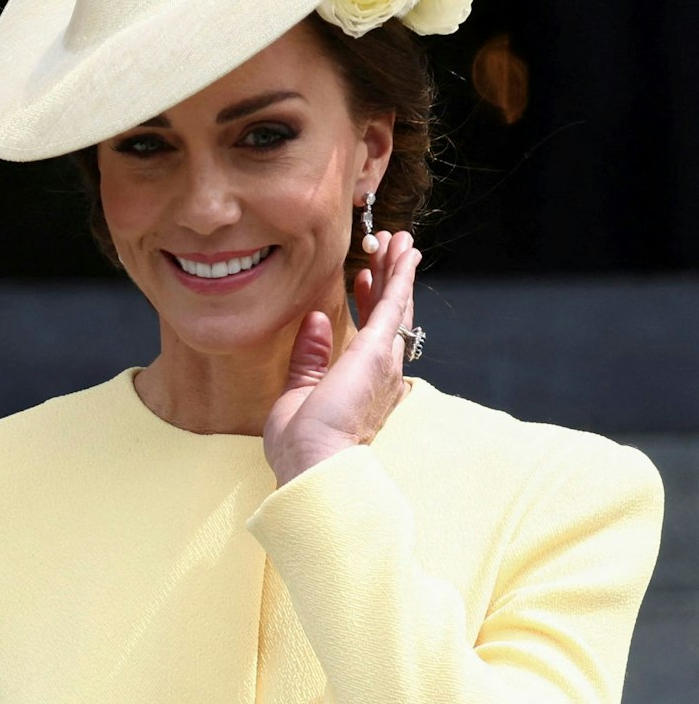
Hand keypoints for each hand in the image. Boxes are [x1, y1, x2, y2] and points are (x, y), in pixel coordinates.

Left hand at [263, 230, 421, 485]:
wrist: (314, 462)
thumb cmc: (303, 443)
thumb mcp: (300, 391)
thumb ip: (310, 357)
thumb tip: (314, 320)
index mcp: (363, 383)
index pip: (371, 333)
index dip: (368, 300)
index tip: (360, 276)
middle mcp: (382, 371)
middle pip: (391, 313)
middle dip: (389, 277)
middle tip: (388, 246)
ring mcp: (383, 360)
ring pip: (396, 303)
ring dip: (397, 268)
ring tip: (399, 240)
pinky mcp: (377, 350)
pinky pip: (393, 304)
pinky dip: (399, 276)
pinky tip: (404, 253)